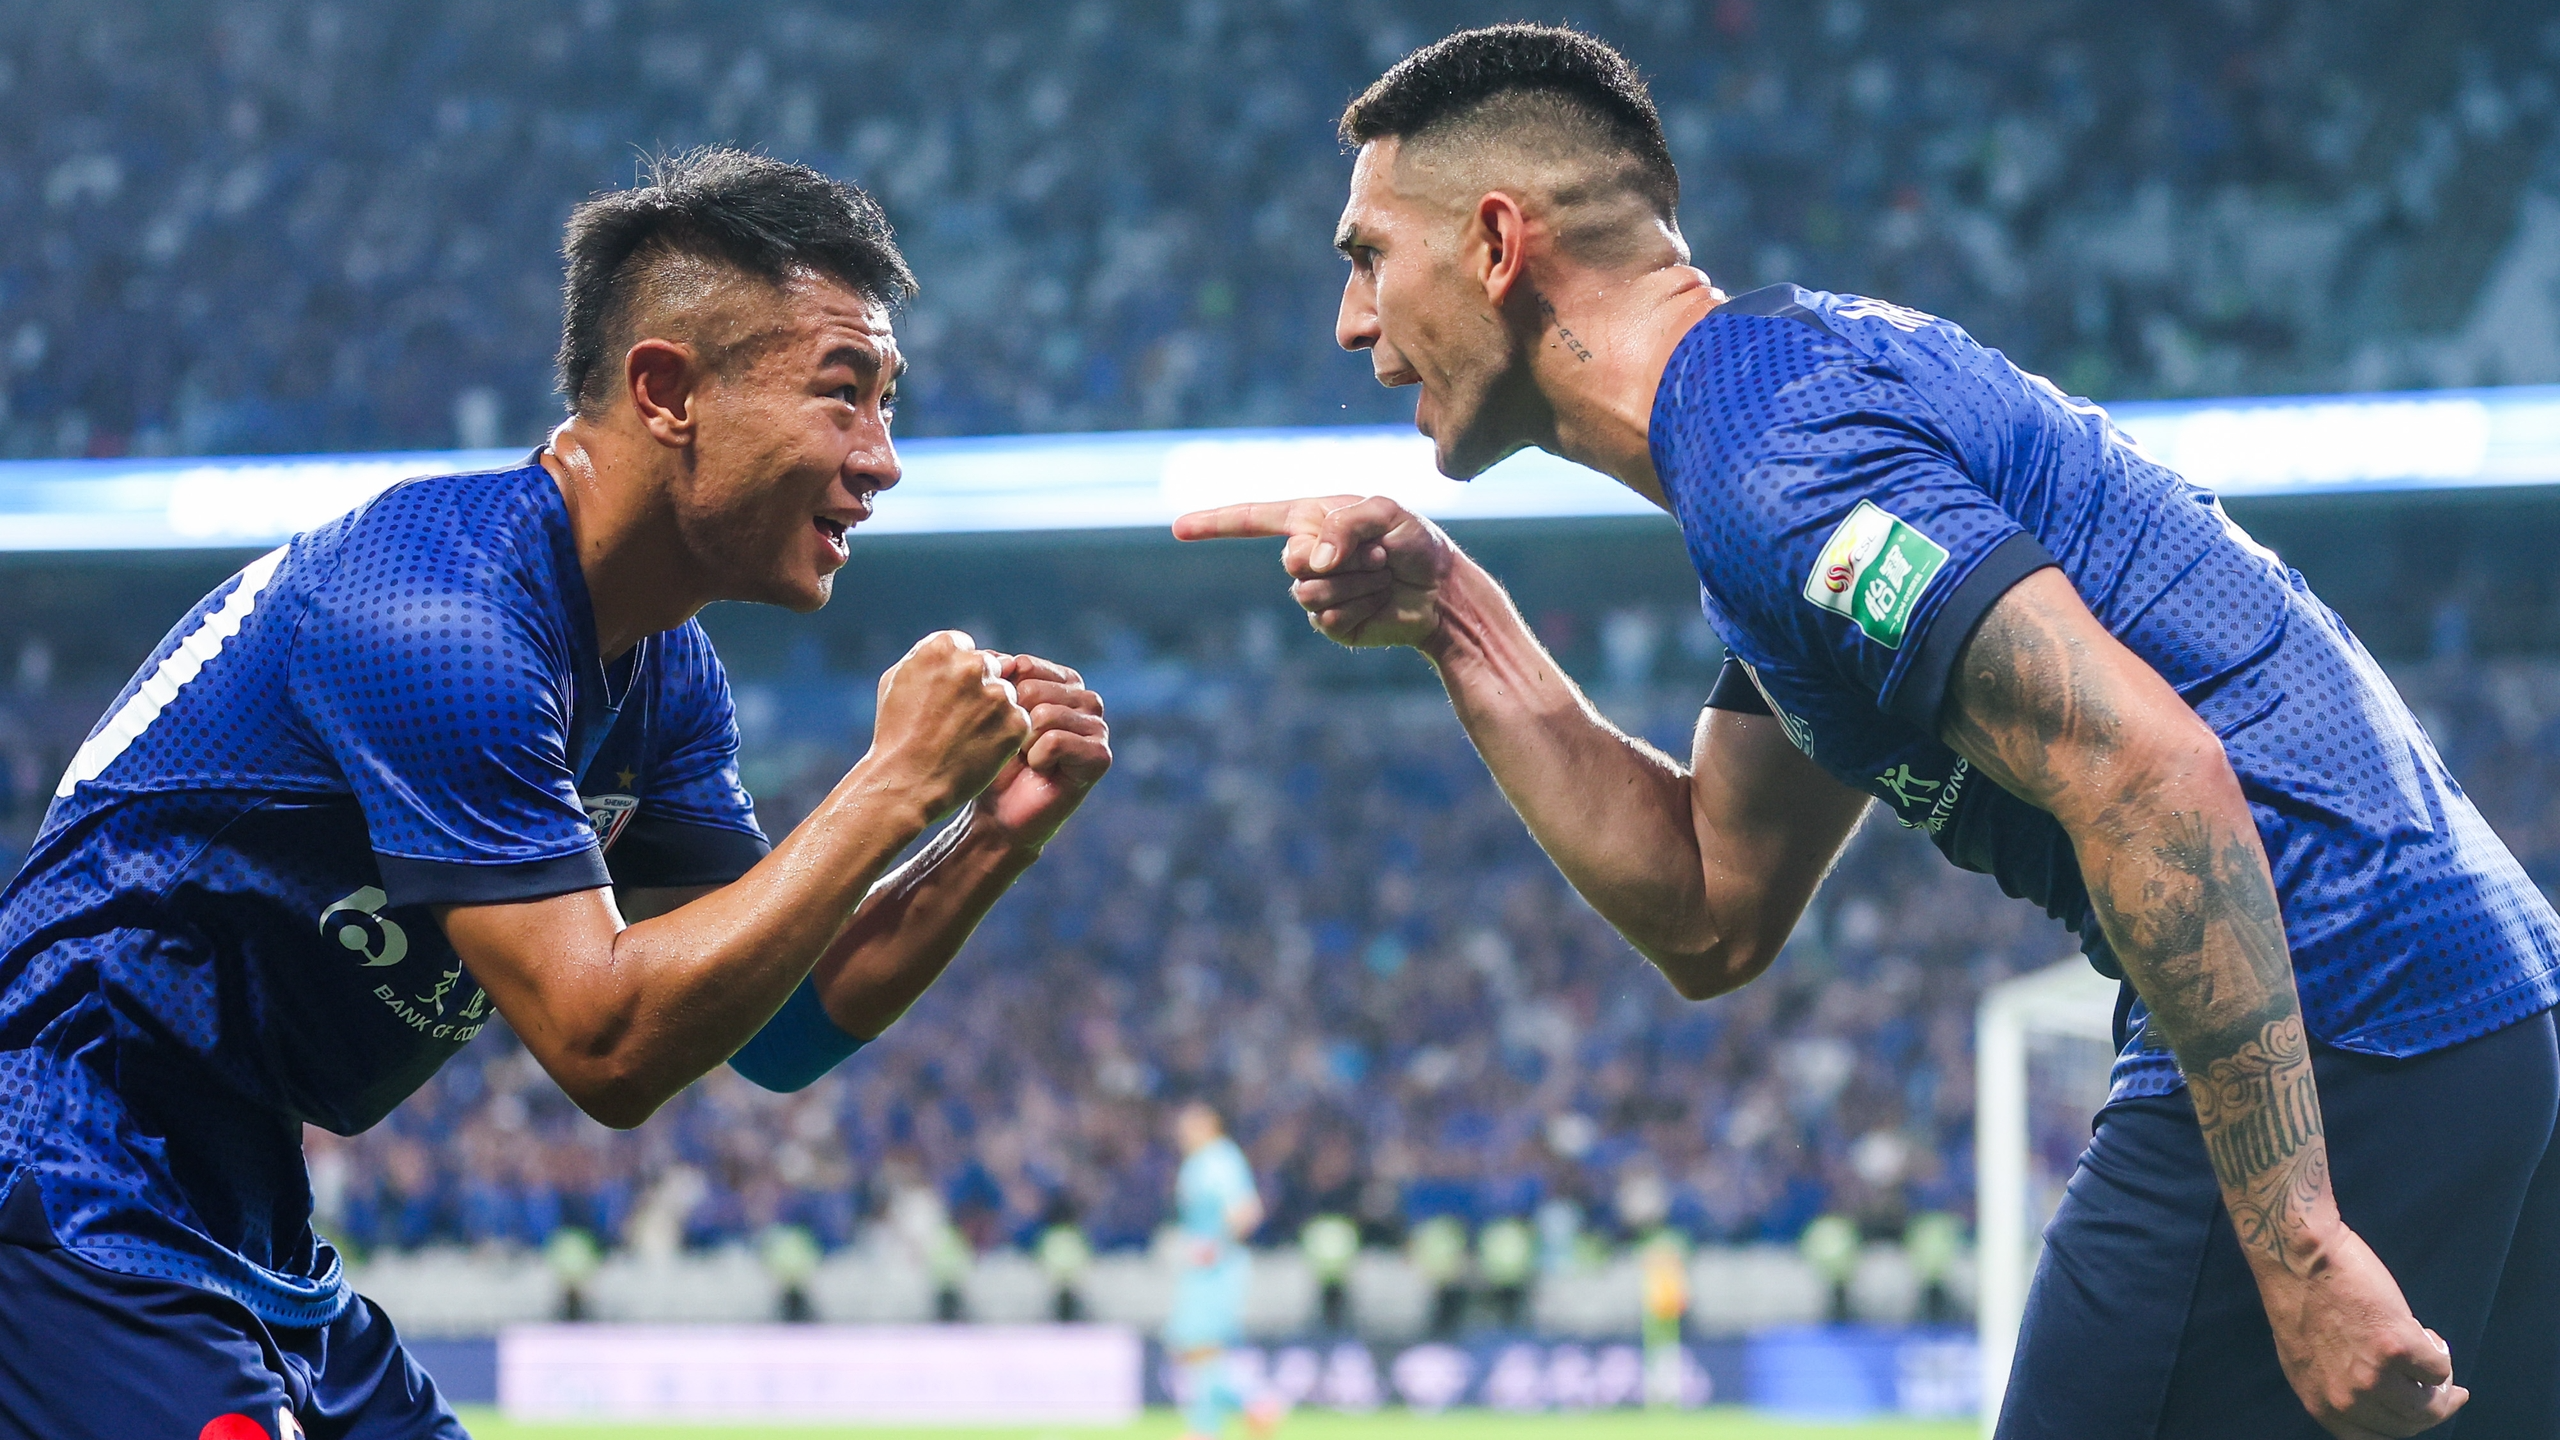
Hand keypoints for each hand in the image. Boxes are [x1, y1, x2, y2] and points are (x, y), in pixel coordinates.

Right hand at [865, 630, 1031, 815]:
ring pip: (1006, 694)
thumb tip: (952, 649)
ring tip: (966, 737)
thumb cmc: (895, 734)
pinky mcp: (1016, 723)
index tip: (948, 696)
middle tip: (958, 720)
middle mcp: (973, 665)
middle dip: (979, 688)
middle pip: (990, 667)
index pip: (966, 648)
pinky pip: (1018, 721)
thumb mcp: (895, 681)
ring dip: (993, 711)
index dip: (957, 674)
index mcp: (942, 648)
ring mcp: (998, 694)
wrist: (908, 783)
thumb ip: (925, 657)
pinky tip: (980, 749)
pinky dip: (1004, 734)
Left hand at [969, 654, 1110, 849]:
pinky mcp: (1100, 756)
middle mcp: (1087, 700)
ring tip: (1026, 758)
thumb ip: (996, 676)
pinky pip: (1056, 741)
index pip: (1026, 666)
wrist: (998, 813)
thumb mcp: (988, 710)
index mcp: (1064, 681)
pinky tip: (1039, 769)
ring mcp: (1098, 727)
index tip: (999, 722)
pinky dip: (1037, 758)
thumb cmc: (992, 760)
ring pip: (1045, 715)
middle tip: (1015, 747)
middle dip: (1013, 722)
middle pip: (1034, 690)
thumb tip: (1004, 659)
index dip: (1001, 696)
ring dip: (1024, 742)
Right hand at [1174, 494, 1456, 648]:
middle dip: (1339, 555)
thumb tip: (1310, 560)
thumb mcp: (1386, 513)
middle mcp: (1309, 554)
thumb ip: (1344, 525)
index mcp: (1313, 518)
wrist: (1442, 592)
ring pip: (1310, 590)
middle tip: (1378, 554)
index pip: (1254, 518)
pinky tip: (1381, 601)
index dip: (1214, 522)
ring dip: (1357, 581)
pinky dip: (1361, 604)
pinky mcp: (1330, 623)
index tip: (1178, 527)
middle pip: (1290, 559)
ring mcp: (1316, 591)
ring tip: (1383, 576)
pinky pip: (1327, 615)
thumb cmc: (1417, 544)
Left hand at [2257, 1221, 2466, 1437]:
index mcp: (2322, 1405)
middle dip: (2434, 1407)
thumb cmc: (2300, 1296)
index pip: (2376, 1439)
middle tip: (2448, 1388)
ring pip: (2431, 1403)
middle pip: (2410, 1424)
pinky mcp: (2397, 1348)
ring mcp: (2373, 1377)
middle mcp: (2347, 1400)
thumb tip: (2379, 1398)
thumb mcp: (2306, 1358)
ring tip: (2435, 1355)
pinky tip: (2425, 1332)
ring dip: (2442, 1383)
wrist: (2295, 1255)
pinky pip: (2439, 1366)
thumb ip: (2337, 1385)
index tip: (2426, 1414)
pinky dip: (2440, 1352)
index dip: (2407, 1427)